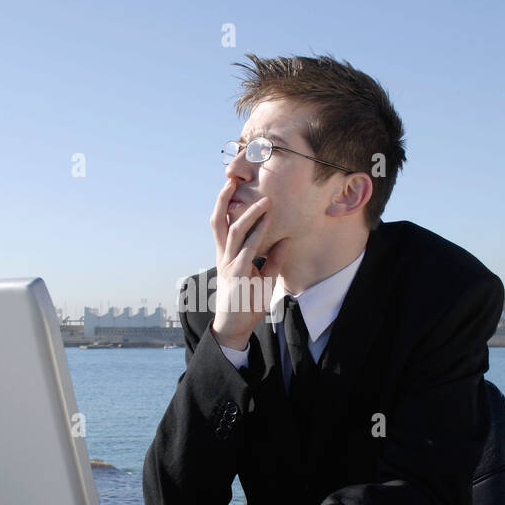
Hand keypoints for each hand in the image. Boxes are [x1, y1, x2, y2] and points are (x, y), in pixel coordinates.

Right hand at [209, 180, 282, 348]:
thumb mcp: (263, 278)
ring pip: (234, 230)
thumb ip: (273, 259)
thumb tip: (286, 240)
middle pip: (218, 220)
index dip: (225, 203)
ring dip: (249, 213)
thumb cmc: (246, 303)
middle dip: (223, 198)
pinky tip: (267, 221)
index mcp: (225, 254)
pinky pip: (247, 248)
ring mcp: (228, 263)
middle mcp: (223, 255)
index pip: (222, 222)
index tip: (232, 185)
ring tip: (263, 200)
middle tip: (232, 178)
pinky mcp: (236, 274)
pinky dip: (257, 232)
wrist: (234, 327)